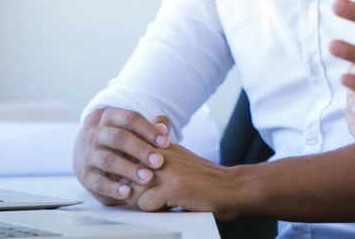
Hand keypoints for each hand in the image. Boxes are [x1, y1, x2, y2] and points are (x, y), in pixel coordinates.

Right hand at [74, 107, 170, 204]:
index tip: (166, 143)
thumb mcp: (143, 133)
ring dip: (129, 169)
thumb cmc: (131, 145)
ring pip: (107, 160)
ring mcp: (91, 155)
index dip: (148, 130)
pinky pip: (98, 182)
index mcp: (111, 118)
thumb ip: (156, 127)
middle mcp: (97, 134)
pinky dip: (113, 188)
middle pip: (117, 137)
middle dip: (140, 149)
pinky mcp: (87, 176)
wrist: (103, 163)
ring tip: (147, 178)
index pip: (129, 118)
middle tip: (159, 162)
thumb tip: (163, 127)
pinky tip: (128, 193)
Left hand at [128, 143, 244, 220]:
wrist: (233, 188)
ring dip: (140, 202)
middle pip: (124, 173)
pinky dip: (153, 210)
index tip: (122, 182)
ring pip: (132, 189)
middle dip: (126, 190)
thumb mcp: (179, 157)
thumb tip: (125, 164)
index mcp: (160, 144)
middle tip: (136, 198)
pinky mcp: (173, 186)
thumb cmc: (204, 179)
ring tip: (157, 202)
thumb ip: (156, 154)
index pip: (125, 155)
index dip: (121, 173)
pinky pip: (145, 203)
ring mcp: (166, 168)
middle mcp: (161, 152)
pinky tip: (168, 206)